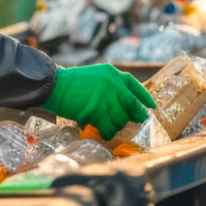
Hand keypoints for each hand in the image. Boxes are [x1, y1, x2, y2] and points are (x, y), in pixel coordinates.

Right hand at [41, 64, 155, 138]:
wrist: (53, 85)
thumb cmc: (70, 82)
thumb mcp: (94, 75)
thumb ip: (110, 85)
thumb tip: (124, 103)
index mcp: (112, 73)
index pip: (133, 84)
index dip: (144, 97)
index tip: (151, 107)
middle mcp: (112, 84)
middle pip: (131, 105)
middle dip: (136, 115)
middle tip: (137, 121)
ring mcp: (105, 98)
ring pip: (121, 118)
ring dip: (117, 125)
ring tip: (109, 126)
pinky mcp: (97, 111)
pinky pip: (108, 127)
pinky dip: (107, 132)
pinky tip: (103, 132)